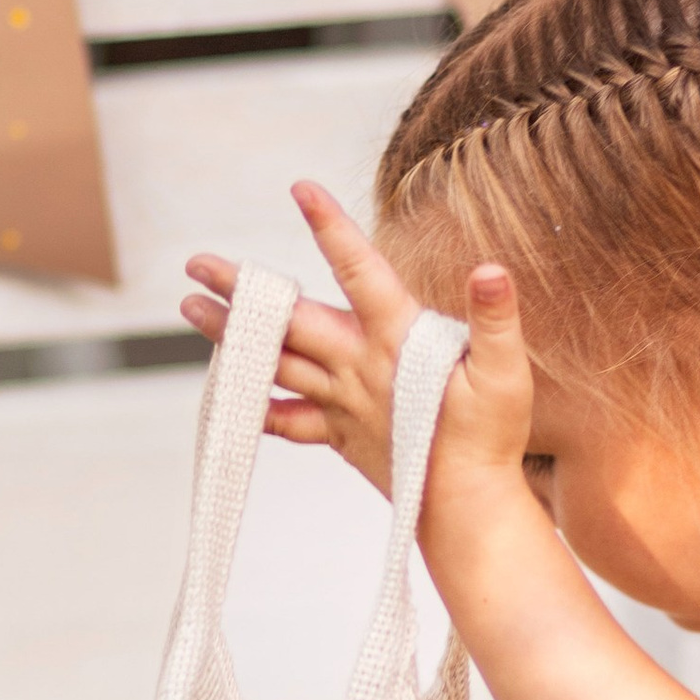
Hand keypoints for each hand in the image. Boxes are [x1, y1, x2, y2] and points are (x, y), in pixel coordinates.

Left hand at [181, 184, 534, 501]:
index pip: (360, 270)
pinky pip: (286, 419)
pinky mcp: (339, 435)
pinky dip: (255, 405)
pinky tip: (228, 396)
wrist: (466, 509)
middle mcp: (358, 368)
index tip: (300, 190)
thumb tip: (490, 271)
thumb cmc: (489, 440)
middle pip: (289, 320)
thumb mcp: (506, 373)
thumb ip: (496, 319)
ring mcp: (343, 403)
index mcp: (397, 340)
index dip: (331, 228)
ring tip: (193, 310)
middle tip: (196, 265)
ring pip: (275, 362)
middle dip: (242, 290)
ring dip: (231, 337)